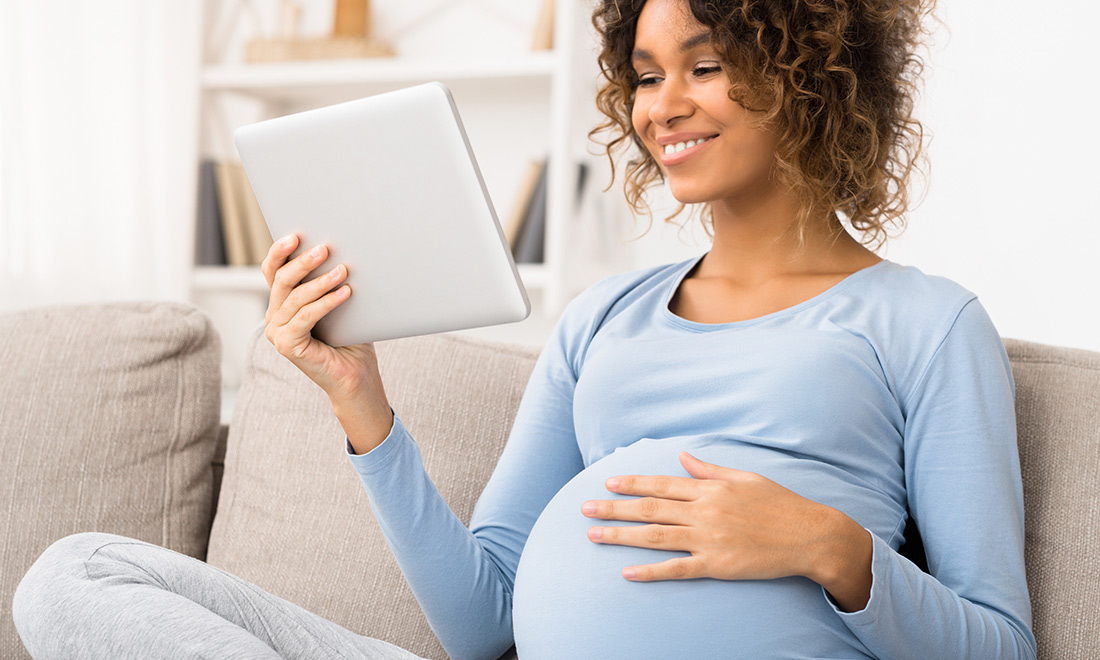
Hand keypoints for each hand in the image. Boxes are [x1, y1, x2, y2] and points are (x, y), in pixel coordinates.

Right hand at [262, 234, 392, 452]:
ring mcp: (277, 332)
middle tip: (325, 248)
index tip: (296, 234)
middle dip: (302, 262)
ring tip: (343, 270)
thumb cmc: (351, 338)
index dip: (280, 252)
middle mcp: (274, 317)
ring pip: (295, 298)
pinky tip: (345, 292)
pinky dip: (325, 303)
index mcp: (283, 304)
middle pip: (281, 281)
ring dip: (320, 281)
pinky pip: (304, 317)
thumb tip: (341, 251)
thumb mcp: (340, 303)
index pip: (274, 272)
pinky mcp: (287, 346)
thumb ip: (331, 281)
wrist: (356, 376)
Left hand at [581, 451, 872, 610]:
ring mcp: (709, 539)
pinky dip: (651, 571)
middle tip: (584, 509)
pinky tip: (627, 573)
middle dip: (614, 508)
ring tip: (594, 536)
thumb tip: (684, 457)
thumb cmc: (781, 505)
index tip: (607, 482)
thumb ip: (711, 470)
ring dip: (621, 536)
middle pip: (650, 508)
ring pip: (655, 536)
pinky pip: (678, 569)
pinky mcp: (718, 564)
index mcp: (710, 489)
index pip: (662, 484)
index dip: (632, 483)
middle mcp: (705, 511)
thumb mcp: (746, 478)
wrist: (811, 536)